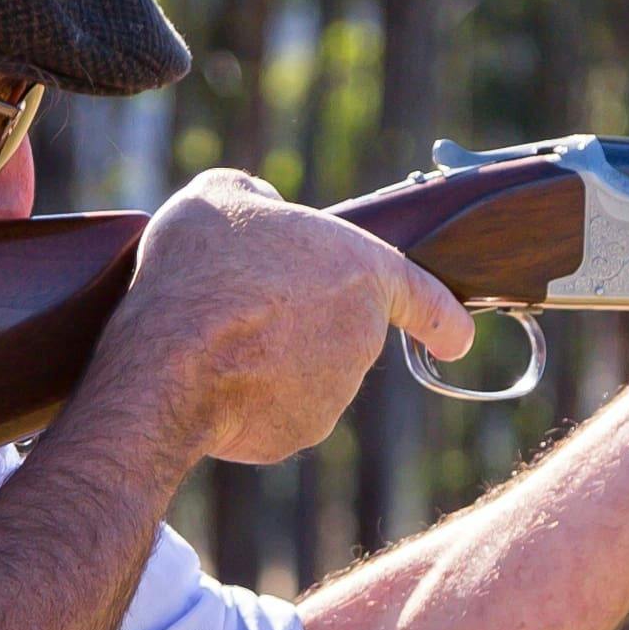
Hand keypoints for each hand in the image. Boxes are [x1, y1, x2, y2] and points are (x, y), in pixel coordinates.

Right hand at [102, 170, 472, 466]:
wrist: (172, 364)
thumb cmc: (205, 271)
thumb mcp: (221, 196)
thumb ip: (256, 196)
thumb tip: (264, 207)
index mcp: (364, 272)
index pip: (427, 299)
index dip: (442, 320)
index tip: (456, 341)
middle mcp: (363, 338)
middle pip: (340, 329)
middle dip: (301, 322)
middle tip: (242, 301)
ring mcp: (335, 393)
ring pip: (305, 373)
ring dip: (271, 359)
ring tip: (216, 337)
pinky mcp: (299, 433)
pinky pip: (275, 412)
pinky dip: (248, 398)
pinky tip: (210, 377)